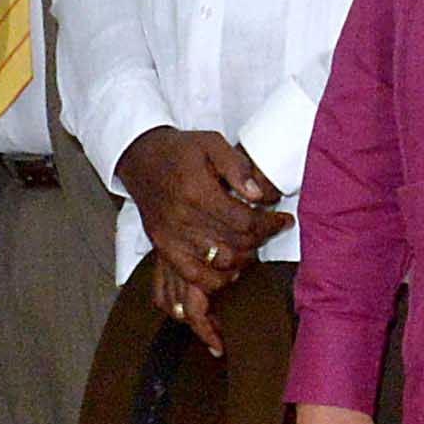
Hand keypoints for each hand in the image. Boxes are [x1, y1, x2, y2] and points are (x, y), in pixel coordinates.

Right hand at [115, 130, 291, 341]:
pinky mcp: (163, 249)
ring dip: (241, 261)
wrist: (141, 158)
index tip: (282, 220)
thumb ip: (238, 167)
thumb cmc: (180, 151)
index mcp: (197, 192)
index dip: (269, 224)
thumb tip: (259, 195)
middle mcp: (183, 219)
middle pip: (234, 245)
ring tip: (250, 248)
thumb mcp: (212, 143)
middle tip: (267, 231)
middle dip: (258, 241)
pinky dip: (214, 279)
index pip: (244, 221)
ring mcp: (171, 238)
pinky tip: (228, 269)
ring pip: (217, 265)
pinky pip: (192, 276)